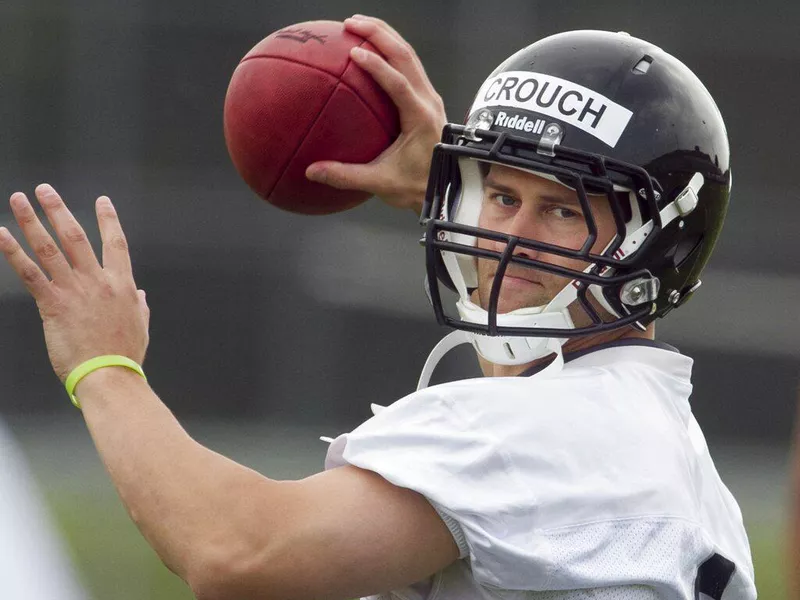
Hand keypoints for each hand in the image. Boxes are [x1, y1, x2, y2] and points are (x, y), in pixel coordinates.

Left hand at [0, 184, 148, 382]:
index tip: (102, 201)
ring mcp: (75, 290)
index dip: (109, 220)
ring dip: (32, 221)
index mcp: (122, 285)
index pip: (116, 244)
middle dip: (59, 210)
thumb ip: (139, 307)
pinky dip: (13, 252)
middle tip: (45, 190)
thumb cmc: (125, 355)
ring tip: (20, 200)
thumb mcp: (141, 327)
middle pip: (76, 237)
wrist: (109, 374)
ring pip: (50, 248)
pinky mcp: (53, 304)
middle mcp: (98, 281)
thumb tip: (140, 297)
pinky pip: (30, 272)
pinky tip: (2, 234)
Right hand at [305, 15, 446, 213]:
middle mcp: (428, 102)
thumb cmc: (417, 188)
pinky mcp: (425, 99)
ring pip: (409, 55)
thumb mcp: (381, 184)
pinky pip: (408, 66)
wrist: (447, 191)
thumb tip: (311, 172)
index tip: (354, 52)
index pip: (399, 83)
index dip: (378, 66)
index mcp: (420, 118)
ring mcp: (429, 98)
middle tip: (350, 22)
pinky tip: (367, 47)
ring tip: (357, 24)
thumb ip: (346, 177)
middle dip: (379, 34)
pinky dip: (389, 51)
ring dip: (385, 36)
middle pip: (406, 55)